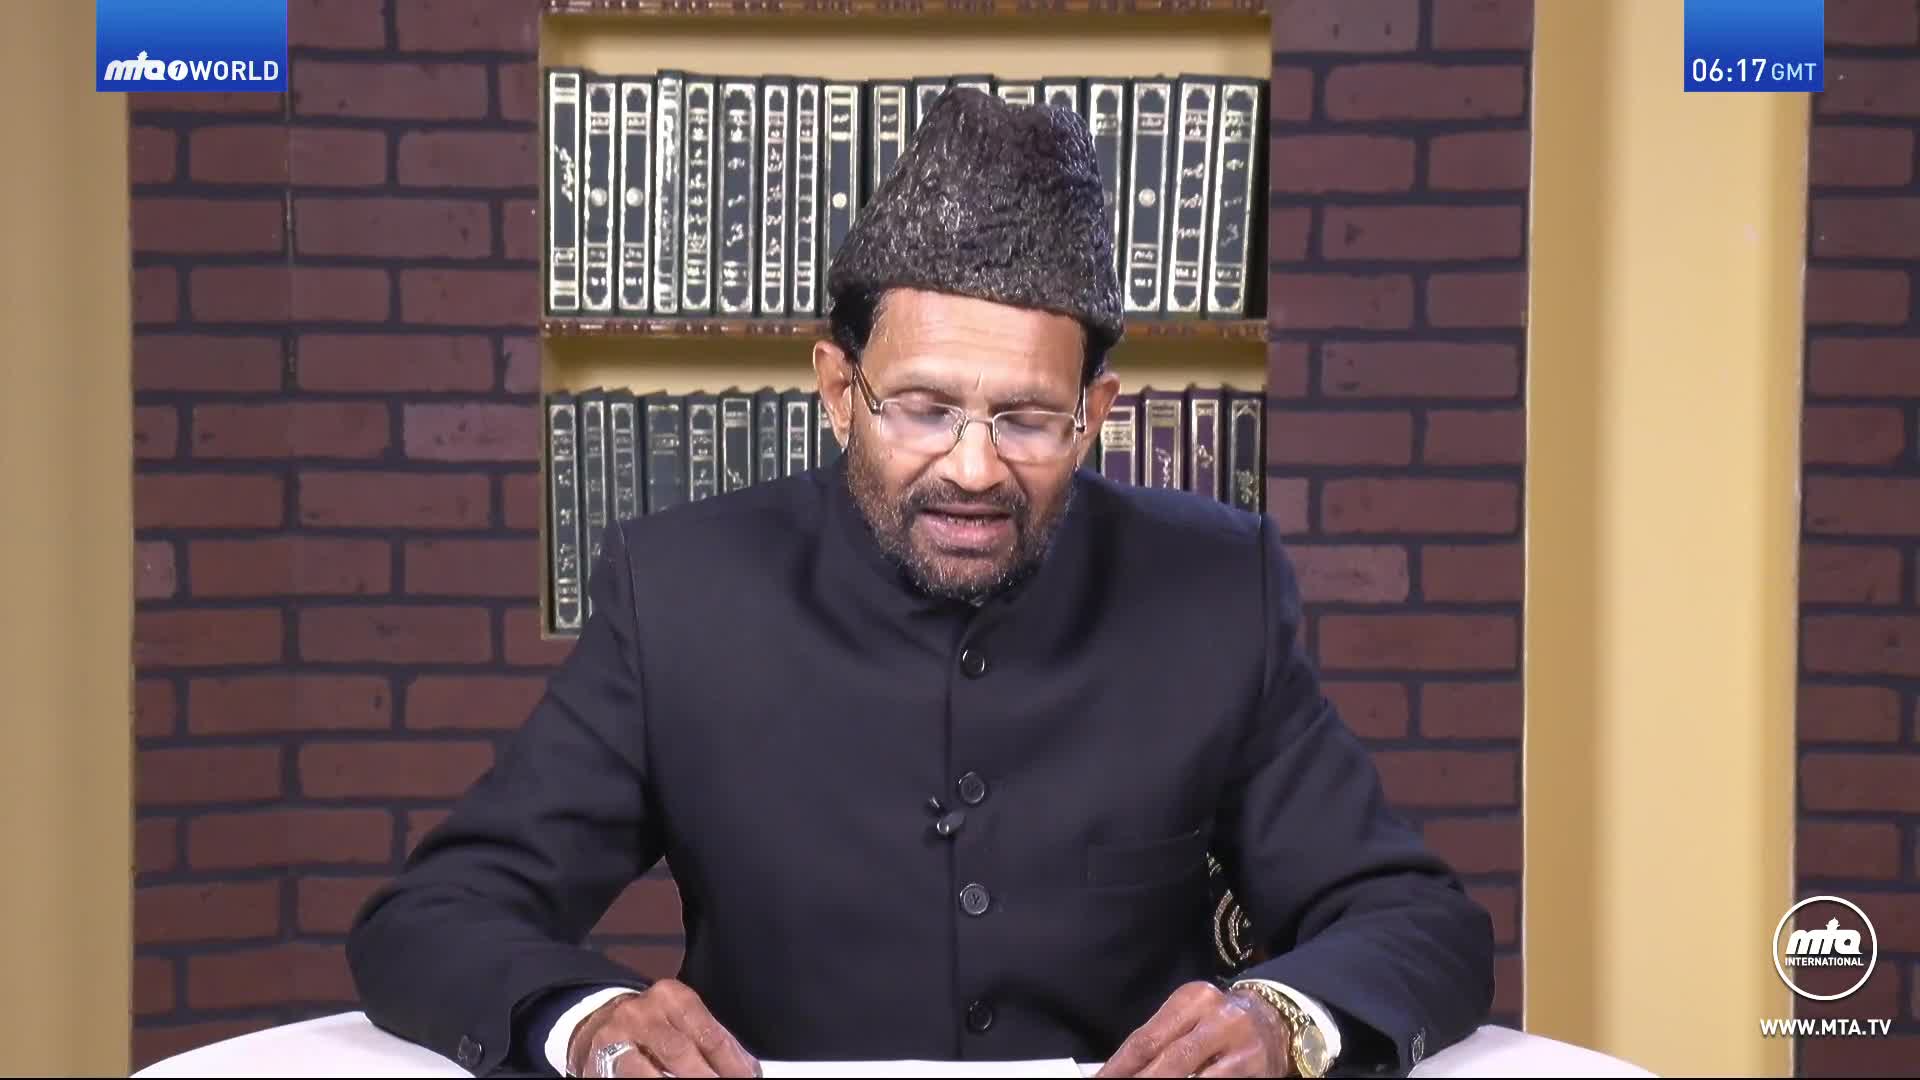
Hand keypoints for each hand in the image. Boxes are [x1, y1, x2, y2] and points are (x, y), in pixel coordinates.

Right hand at [566, 979, 761, 1076]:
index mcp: (673, 997)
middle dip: (707, 1078)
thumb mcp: (682, 1022)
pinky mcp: (598, 1060)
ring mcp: (616, 1037)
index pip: (712, 1036)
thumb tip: (748, 1070)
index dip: (733, 1065)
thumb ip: (710, 1041)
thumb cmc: (650, 1026)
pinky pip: (629, 1078)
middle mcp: (643, 1012)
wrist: (595, 1022)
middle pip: (681, 1052)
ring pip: (650, 1072)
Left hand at [1095, 980, 1291, 1077]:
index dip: (1119, 1067)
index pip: (1145, 1039)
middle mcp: (1217, 1016)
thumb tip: (1119, 1071)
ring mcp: (1240, 1043)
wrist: (1277, 1020)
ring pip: (1194, 1077)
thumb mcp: (1189, 1018)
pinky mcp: (1255, 1067)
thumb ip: (1159, 1040)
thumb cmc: (1219, 1022)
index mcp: (1191, 998)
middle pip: (1169, 1059)